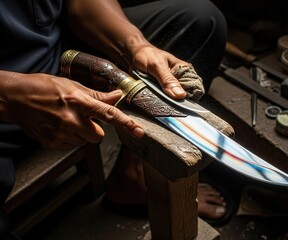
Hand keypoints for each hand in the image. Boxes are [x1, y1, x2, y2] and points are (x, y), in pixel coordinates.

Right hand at [0, 72, 143, 148]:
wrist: (13, 98)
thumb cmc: (42, 87)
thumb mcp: (71, 85)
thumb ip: (97, 95)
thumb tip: (117, 95)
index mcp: (78, 101)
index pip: (108, 114)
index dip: (126, 123)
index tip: (139, 131)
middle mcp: (70, 119)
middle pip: (98, 136)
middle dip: (95, 129)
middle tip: (83, 118)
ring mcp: (59, 133)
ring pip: (85, 141)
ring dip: (82, 133)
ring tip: (68, 120)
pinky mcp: (51, 143)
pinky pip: (71, 145)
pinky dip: (70, 137)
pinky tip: (59, 125)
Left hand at [131, 45, 196, 99]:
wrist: (134, 54)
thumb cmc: (147, 55)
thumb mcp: (157, 66)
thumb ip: (167, 80)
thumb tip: (180, 95)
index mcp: (184, 70)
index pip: (194, 88)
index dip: (190, 97)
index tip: (181, 104)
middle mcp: (180, 78)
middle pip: (185, 95)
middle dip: (178, 101)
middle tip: (168, 102)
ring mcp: (172, 84)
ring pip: (175, 99)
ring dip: (169, 102)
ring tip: (162, 102)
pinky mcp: (163, 89)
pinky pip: (166, 99)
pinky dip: (162, 101)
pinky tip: (158, 101)